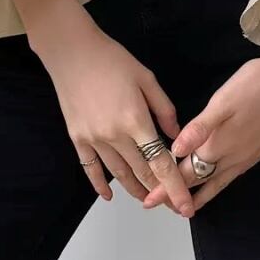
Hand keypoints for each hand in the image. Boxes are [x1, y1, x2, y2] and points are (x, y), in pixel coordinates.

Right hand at [11, 0, 195, 217]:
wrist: (72, 52)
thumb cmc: (112, 59)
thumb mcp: (146, 78)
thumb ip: (164, 109)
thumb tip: (176, 135)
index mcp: (136, 120)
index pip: (160, 163)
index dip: (175, 187)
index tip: (186, 207)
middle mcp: (114, 136)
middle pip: (142, 173)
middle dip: (160, 192)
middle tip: (174, 204)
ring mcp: (93, 140)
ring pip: (119, 174)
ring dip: (136, 190)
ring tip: (149, 201)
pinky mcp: (77, 138)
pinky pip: (90, 168)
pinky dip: (99, 185)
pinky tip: (108, 195)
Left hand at [142, 0, 259, 212]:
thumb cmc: (256, 84)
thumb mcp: (223, 101)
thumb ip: (199, 128)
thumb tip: (175, 153)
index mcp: (220, 145)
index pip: (188, 173)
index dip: (167, 185)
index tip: (149, 199)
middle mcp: (235, 157)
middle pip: (203, 182)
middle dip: (181, 194)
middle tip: (161, 204)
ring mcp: (250, 155)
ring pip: (220, 182)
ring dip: (201, 193)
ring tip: (187, 205)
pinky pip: (234, 174)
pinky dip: (219, 182)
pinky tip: (218, 177)